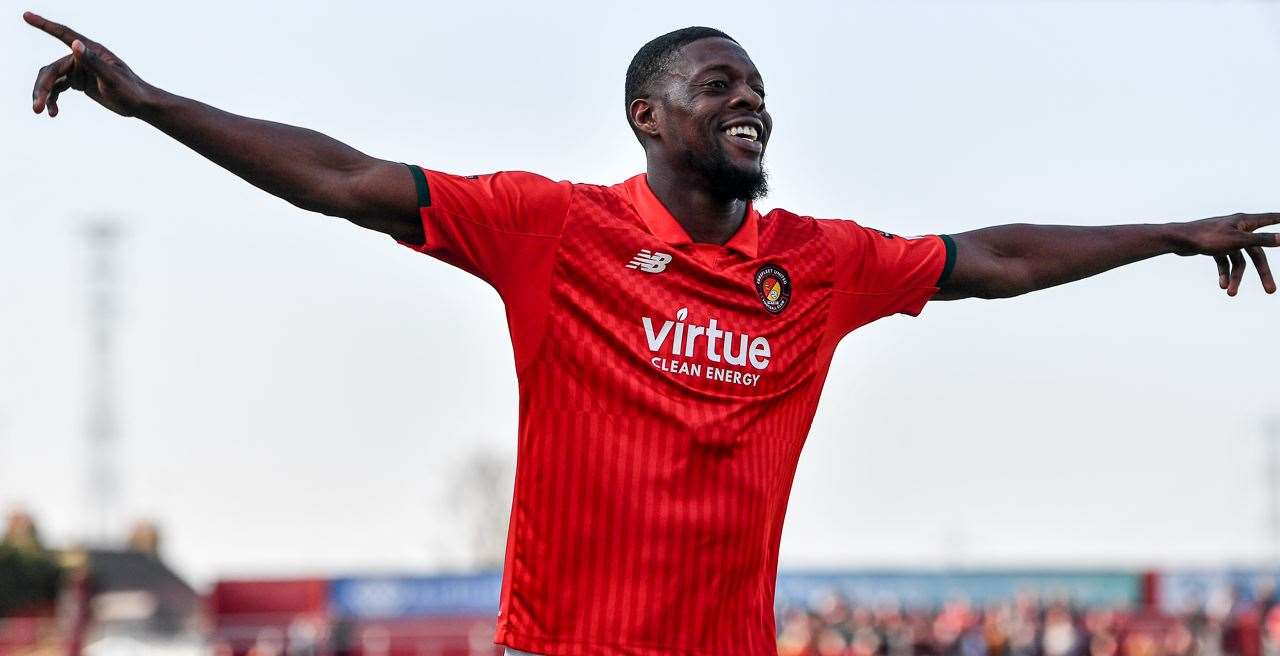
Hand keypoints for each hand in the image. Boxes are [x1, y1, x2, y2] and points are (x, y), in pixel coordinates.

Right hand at [25, 11, 153, 116]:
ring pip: (52, 79)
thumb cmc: (131, 90)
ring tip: (40, 111)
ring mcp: (80, 71)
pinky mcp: (80, 83)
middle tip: (36, 106)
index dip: (44, 25)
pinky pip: (59, 88)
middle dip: (42, 86)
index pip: (63, 34)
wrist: (141, 105)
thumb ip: (93, 61)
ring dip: (44, 94)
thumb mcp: (111, 78)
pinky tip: (52, 113)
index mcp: (91, 51)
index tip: (26, 16)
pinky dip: (53, 99)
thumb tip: (75, 44)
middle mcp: (82, 58)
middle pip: (52, 69)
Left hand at [1171, 213, 1278, 295]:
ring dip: (1236, 278)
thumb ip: (1261, 240)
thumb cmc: (1207, 236)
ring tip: (1231, 294)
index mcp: (1245, 222)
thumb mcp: (1237, 240)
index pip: (1270, 219)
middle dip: (1263, 273)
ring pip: (1239, 261)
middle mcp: (1238, 229)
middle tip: (1271, 291)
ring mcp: (1226, 239)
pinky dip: (1224, 273)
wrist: (1178, 240)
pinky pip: (1224, 262)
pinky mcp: (1215, 247)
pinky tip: (1222, 285)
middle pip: (1256, 253)